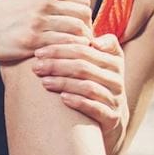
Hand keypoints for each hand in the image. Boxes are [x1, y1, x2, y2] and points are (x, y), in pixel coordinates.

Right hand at [0, 0, 92, 61]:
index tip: (84, 27)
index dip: (86, 16)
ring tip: (80, 50)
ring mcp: (39, 21)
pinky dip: (71, 50)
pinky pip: (63, 44)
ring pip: (77, 30)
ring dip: (82, 41)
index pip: (82, 1)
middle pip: (83, 15)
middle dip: (88, 29)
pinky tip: (68, 55)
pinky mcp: (33, 40)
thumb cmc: (3, 8)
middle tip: (86, 41)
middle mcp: (44, 2)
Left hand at [32, 33, 129, 150]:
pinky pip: (96, 108)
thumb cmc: (97, 83)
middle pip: (84, 67)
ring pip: (88, 87)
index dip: (60, 49)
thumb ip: (91, 46)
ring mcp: (116, 98)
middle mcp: (117, 78)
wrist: (112, 117)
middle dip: (57, 65)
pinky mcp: (113, 117)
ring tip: (44, 82)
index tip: (39, 52)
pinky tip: (62, 98)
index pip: (85, 50)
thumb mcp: (99, 62)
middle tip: (36, 67)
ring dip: (64, 83)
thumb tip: (85, 37)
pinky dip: (78, 102)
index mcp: (113, 60)